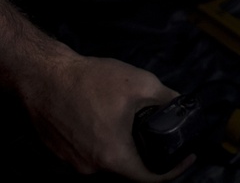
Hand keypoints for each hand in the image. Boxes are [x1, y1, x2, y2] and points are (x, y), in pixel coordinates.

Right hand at [18, 47, 193, 180]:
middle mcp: (90, 167)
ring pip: (107, 160)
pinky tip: (104, 120)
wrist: (43, 77)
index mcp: (113, 156)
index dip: (173, 170)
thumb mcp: (141, 83)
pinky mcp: (59, 155)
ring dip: (121, 144)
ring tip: (127, 120)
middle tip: (158, 132)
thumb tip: (182, 105)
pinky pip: (88, 154)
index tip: (187, 157)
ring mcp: (71, 163)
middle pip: (128, 168)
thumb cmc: (90, 81)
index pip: (149, 178)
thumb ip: (167, 98)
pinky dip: (100, 141)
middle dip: (146, 151)